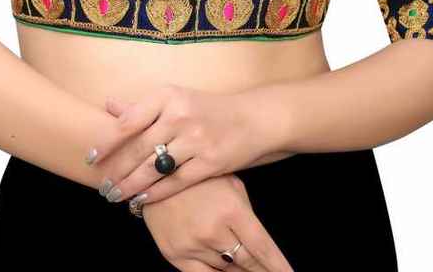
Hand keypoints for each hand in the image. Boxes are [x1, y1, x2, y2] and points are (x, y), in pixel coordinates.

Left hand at [85, 84, 283, 205]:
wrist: (252, 119)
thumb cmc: (207, 109)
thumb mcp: (176, 98)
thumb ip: (143, 105)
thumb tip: (109, 104)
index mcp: (169, 95)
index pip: (129, 121)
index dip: (107, 142)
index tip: (90, 157)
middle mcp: (180, 115)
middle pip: (139, 149)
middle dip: (116, 170)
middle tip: (101, 185)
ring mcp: (196, 139)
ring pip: (154, 168)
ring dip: (131, 185)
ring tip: (115, 196)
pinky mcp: (209, 162)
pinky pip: (175, 182)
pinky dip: (155, 193)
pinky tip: (141, 200)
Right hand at [141, 173, 293, 271]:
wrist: (153, 170)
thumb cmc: (198, 173)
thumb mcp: (230, 183)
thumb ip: (246, 214)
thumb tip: (260, 247)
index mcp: (232, 209)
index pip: (263, 250)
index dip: (279, 267)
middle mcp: (213, 231)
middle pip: (246, 264)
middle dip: (261, 270)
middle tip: (268, 270)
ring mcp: (192, 245)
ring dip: (237, 270)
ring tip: (242, 263)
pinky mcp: (173, 255)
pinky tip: (223, 270)